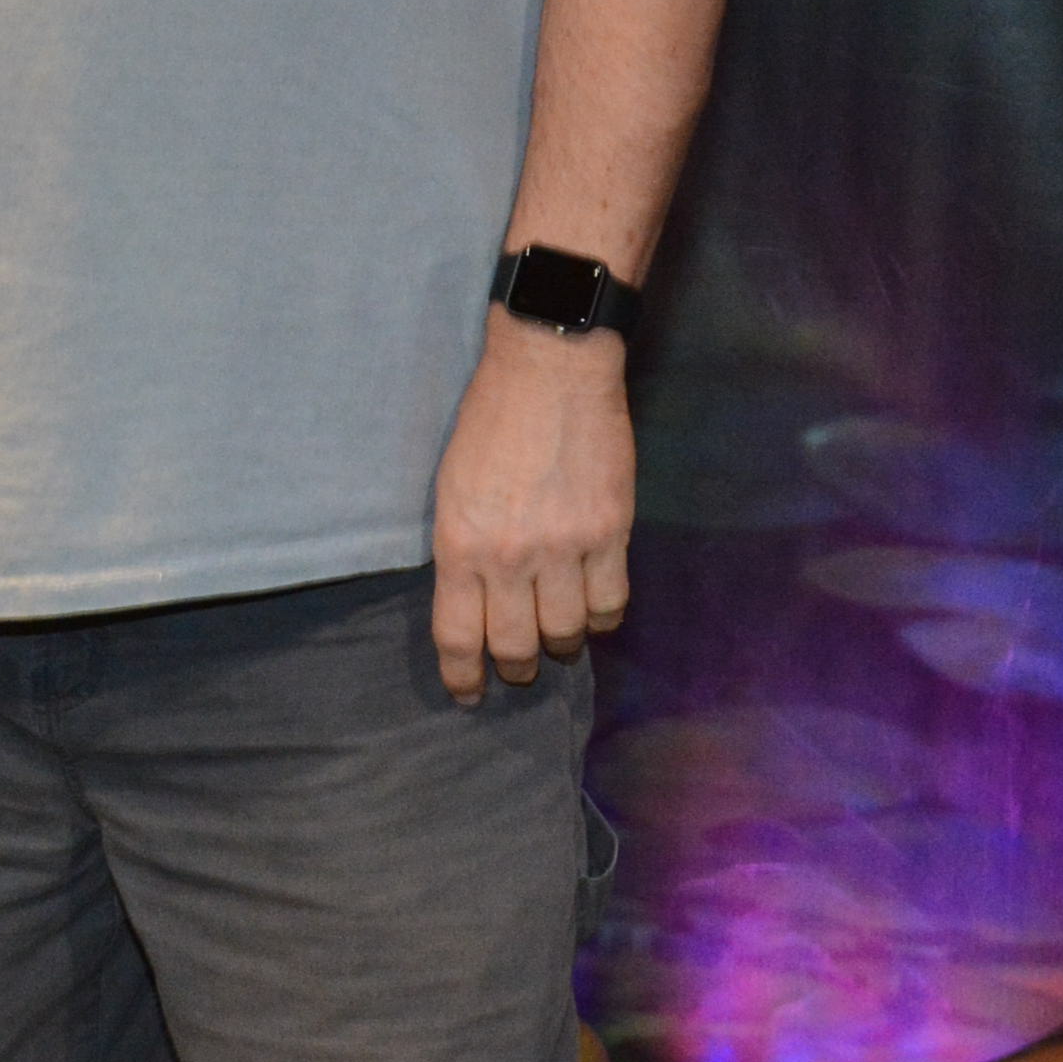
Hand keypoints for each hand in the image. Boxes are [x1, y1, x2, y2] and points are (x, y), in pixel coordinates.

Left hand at [428, 333, 631, 703]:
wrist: (550, 368)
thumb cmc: (490, 420)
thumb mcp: (451, 489)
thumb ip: (463, 548)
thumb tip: (477, 599)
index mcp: (459, 545)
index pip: (458, 636)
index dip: (463, 676)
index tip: (468, 693)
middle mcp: (510, 557)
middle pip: (515, 646)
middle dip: (515, 668)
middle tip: (519, 669)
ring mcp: (564, 548)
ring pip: (566, 632)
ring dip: (561, 645)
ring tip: (558, 640)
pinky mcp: (611, 532)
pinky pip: (611, 602)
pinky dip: (602, 618)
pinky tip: (594, 611)